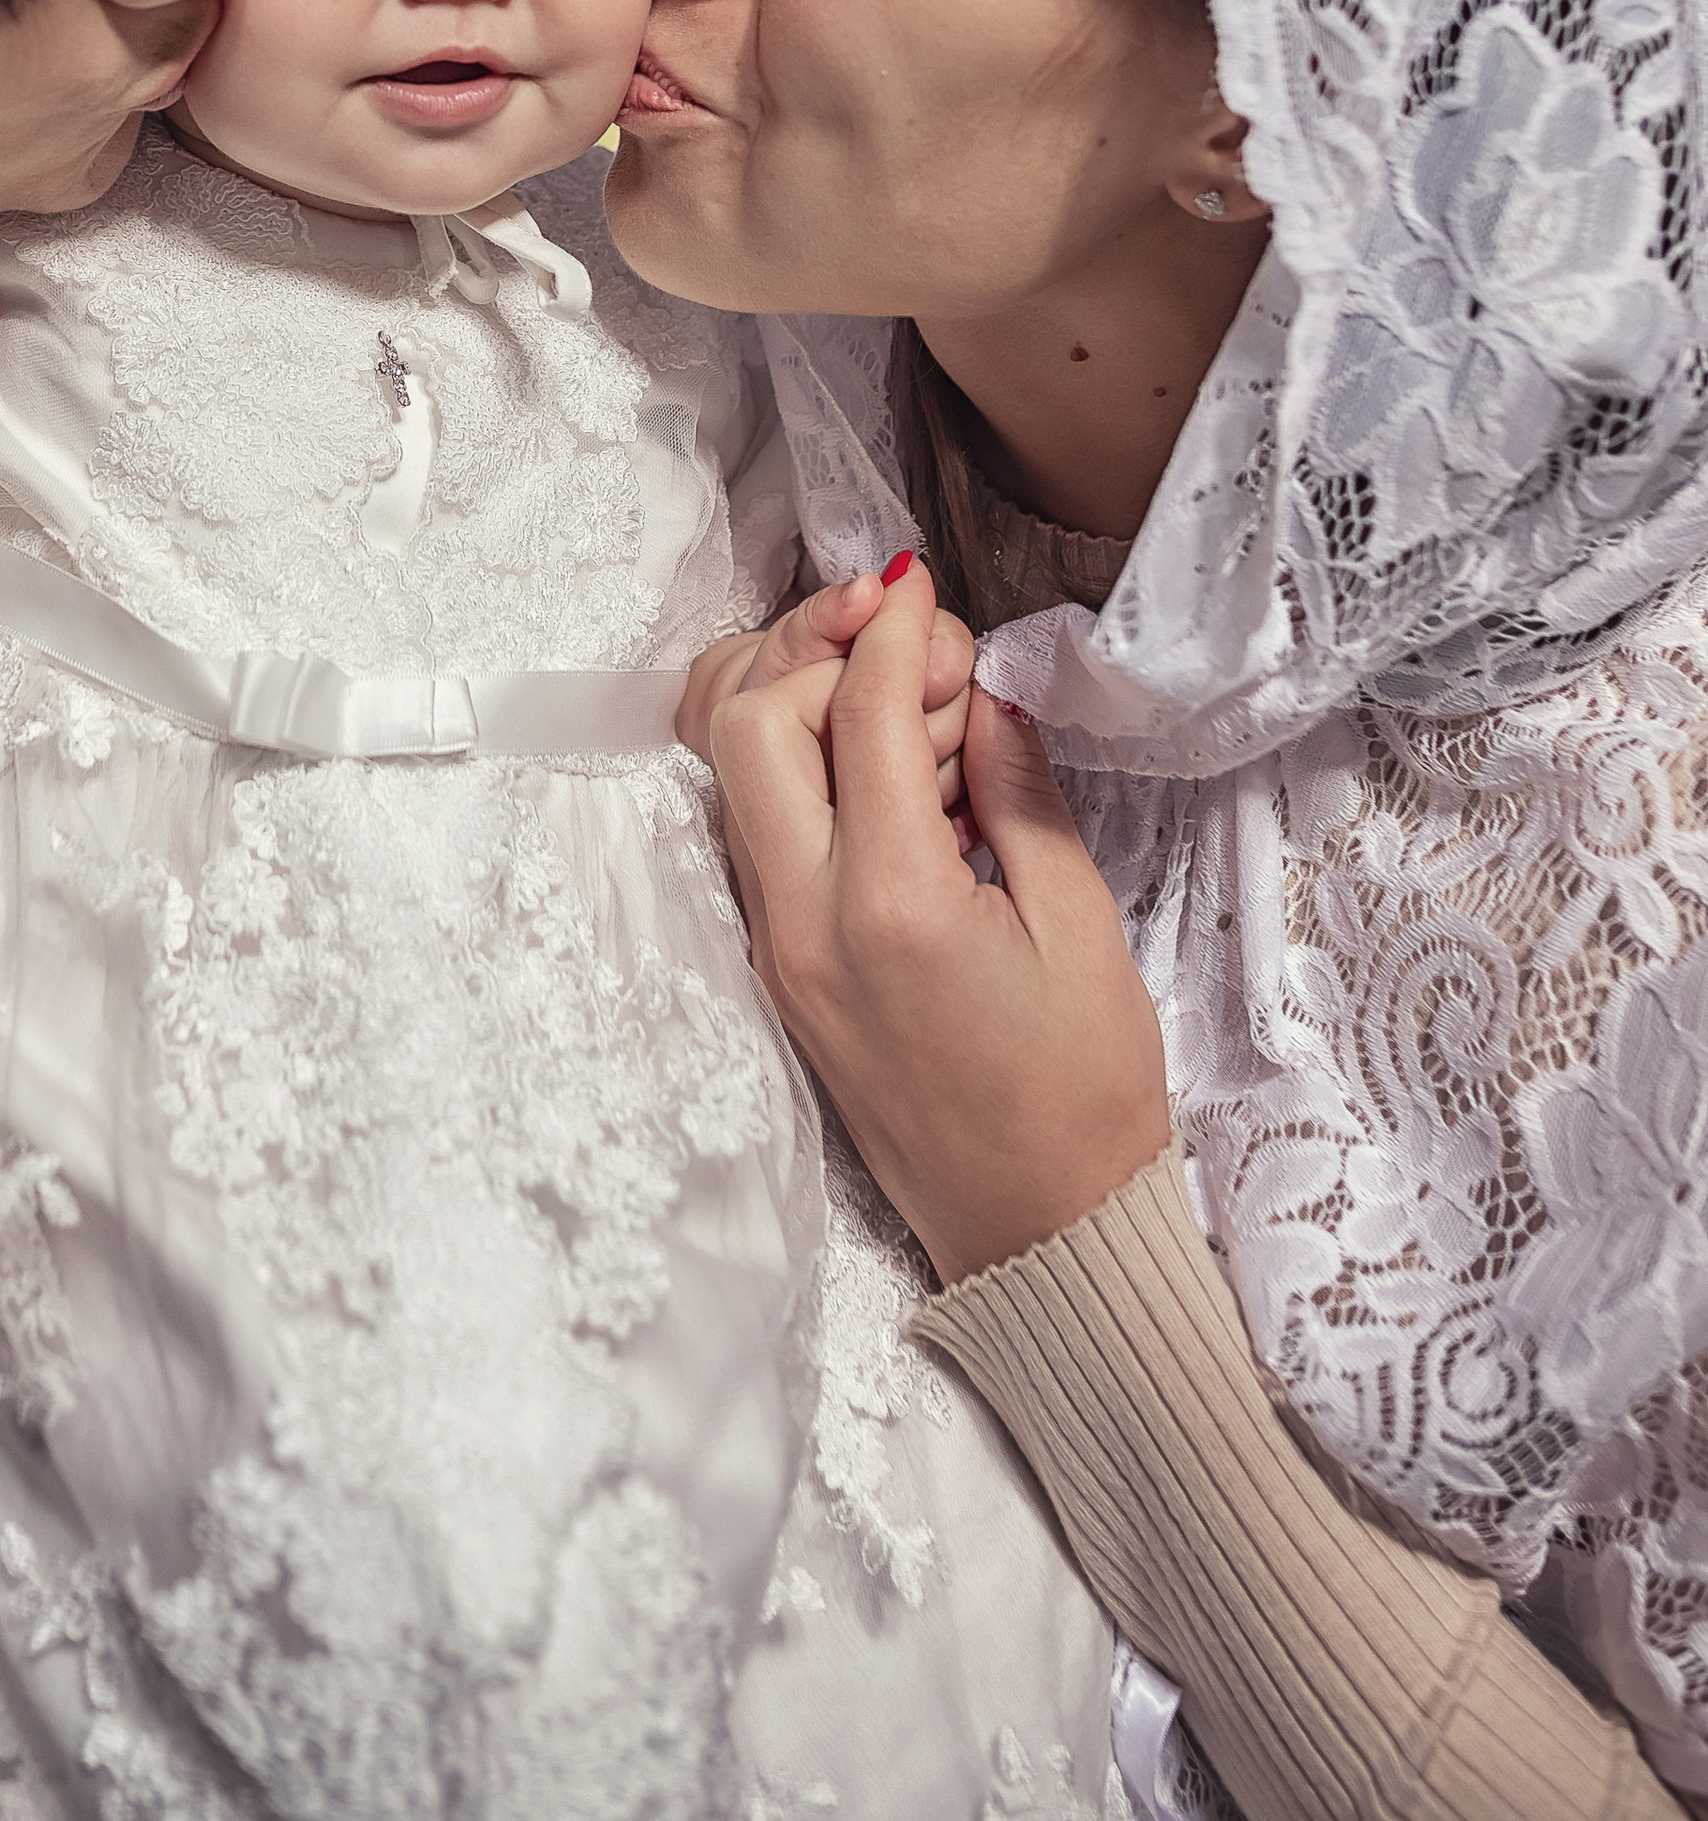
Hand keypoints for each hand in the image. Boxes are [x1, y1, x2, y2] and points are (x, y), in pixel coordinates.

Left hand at [703, 560, 1171, 1285]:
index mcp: (892, 907)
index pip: (863, 715)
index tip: (921, 584)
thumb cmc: (1084, 1092)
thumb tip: (979, 695)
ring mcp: (778, 948)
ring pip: (736, 775)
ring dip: (808, 708)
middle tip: (912, 648)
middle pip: (750, 723)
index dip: (895, 630)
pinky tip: (890, 776)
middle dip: (822, 654)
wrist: (1040, 1236)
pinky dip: (806, 775)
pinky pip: (759, 834)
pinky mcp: (779, 969)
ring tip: (912, 711)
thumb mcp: (1080, 927)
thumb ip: (1017, 792)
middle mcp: (806, 921)